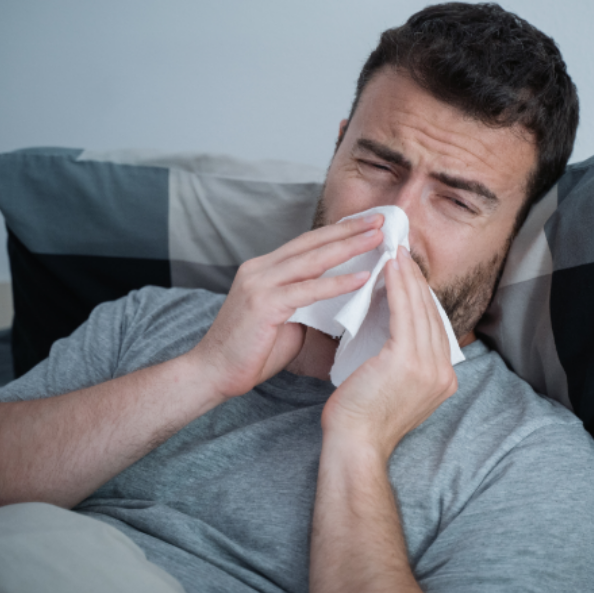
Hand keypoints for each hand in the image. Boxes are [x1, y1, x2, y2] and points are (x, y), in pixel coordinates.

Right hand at [188, 214, 383, 400]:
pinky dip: (337, 283)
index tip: (367, 223)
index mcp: (264, 269)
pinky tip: (362, 277)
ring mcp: (260, 284)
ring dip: (349, 247)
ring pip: (313, 259)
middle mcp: (260, 269)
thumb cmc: (250, 352)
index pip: (307, 243)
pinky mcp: (264, 304)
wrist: (212, 373)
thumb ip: (306, 303)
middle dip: (349, 229)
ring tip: (377, 238)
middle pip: (313, 242)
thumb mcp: (284, 319)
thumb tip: (338, 298)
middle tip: (381, 218)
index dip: (338, 231)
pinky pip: (308, 290)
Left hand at [321, 246, 457, 456]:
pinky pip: (404, 313)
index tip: (408, 273)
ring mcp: (430, 367)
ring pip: (420, 309)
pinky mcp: (408, 360)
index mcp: (443, 380)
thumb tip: (393, 328)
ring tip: (396, 252)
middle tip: (402, 251)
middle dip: (416, 280)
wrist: (355, 445)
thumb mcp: (391, 386)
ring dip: (407, 276)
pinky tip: (389, 267)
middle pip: (431, 314)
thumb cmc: (361, 419)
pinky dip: (398, 286)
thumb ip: (402, 360)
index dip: (421, 297)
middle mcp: (443, 373)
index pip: (433, 328)